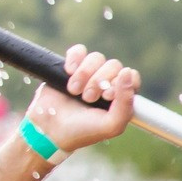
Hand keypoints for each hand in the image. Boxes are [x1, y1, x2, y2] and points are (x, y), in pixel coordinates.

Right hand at [22, 45, 138, 154]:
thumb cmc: (84, 130)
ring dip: (84, 74)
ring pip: (96, 58)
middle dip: (99, 81)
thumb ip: (126, 103)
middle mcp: (107, 83)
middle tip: (87, 98)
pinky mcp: (71, 67)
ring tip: (74, 91)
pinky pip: (79, 50)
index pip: (131, 77)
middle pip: (114, 65)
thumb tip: (127, 72)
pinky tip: (68, 71)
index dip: (121, 82)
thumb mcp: (112, 124)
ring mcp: (89, 74)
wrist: (50, 128)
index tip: (107, 95)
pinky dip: (74, 58)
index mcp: (120, 97)